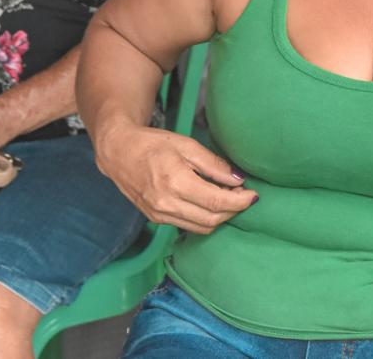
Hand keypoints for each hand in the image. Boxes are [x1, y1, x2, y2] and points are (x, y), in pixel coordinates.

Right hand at [92, 123, 256, 234]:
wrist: (118, 153)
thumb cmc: (152, 144)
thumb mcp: (186, 145)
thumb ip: (213, 165)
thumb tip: (238, 179)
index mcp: (175, 182)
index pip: (217, 202)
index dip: (240, 201)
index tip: (253, 195)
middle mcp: (166, 204)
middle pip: (212, 219)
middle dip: (233, 210)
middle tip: (243, 195)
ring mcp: (159, 215)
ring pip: (201, 227)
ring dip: (220, 217)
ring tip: (227, 198)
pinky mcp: (156, 219)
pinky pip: (188, 226)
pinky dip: (204, 218)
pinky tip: (209, 203)